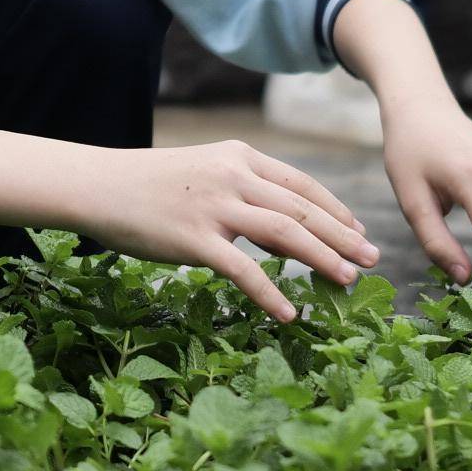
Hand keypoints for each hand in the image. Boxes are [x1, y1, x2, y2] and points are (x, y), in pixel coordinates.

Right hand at [69, 140, 381, 321]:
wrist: (98, 185)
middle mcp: (233, 176)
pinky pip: (243, 270)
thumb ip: (245, 197)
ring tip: (347, 282)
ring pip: (284, 234)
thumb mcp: (205, 175)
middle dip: (343, 237)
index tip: (360, 232)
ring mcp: (214, 206)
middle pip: (302, 209)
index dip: (336, 211)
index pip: (302, 184)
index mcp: (240, 157)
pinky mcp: (193, 238)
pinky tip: (289, 313)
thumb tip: (287, 239)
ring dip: (322, 259)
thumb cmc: (150, 185)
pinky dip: (270, 293)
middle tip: (373, 260)